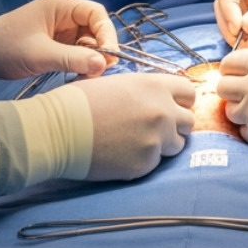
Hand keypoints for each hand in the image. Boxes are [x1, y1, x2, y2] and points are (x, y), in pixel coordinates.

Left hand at [0, 0, 118, 80]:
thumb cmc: (5, 48)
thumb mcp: (40, 55)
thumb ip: (72, 58)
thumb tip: (104, 64)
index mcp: (61, 5)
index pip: (96, 14)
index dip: (107, 34)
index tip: (110, 57)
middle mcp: (64, 14)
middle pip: (95, 28)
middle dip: (101, 49)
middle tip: (101, 71)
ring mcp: (60, 28)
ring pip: (88, 42)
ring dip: (91, 58)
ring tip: (89, 76)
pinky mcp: (56, 43)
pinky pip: (77, 51)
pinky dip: (81, 63)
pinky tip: (80, 75)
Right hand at [0, 72, 194, 194]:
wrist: (57, 130)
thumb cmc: (81, 101)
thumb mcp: (119, 83)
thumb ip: (147, 91)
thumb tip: (161, 100)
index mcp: (156, 86)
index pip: (189, 93)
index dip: (179, 101)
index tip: (170, 107)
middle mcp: (162, 111)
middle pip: (188, 121)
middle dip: (174, 125)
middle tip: (152, 128)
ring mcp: (156, 140)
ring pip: (176, 145)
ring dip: (162, 144)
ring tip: (135, 141)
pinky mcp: (144, 164)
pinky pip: (155, 163)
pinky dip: (143, 160)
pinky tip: (121, 153)